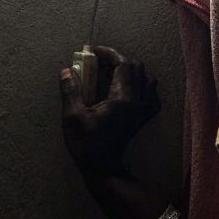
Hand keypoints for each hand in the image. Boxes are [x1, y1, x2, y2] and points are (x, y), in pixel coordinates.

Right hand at [59, 46, 160, 176]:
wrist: (103, 166)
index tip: (93, 51)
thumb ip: (70, 90)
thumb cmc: (86, 144)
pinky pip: (151, 93)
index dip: (108, 53)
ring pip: (146, 78)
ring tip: (111, 74)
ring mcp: (144, 109)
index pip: (123, 64)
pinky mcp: (144, 117)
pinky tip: (126, 88)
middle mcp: (138, 101)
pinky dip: (141, 84)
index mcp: (122, 98)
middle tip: (98, 63)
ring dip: (130, 70)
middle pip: (136, 67)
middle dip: (117, 59)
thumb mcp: (72, 116)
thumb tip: (66, 70)